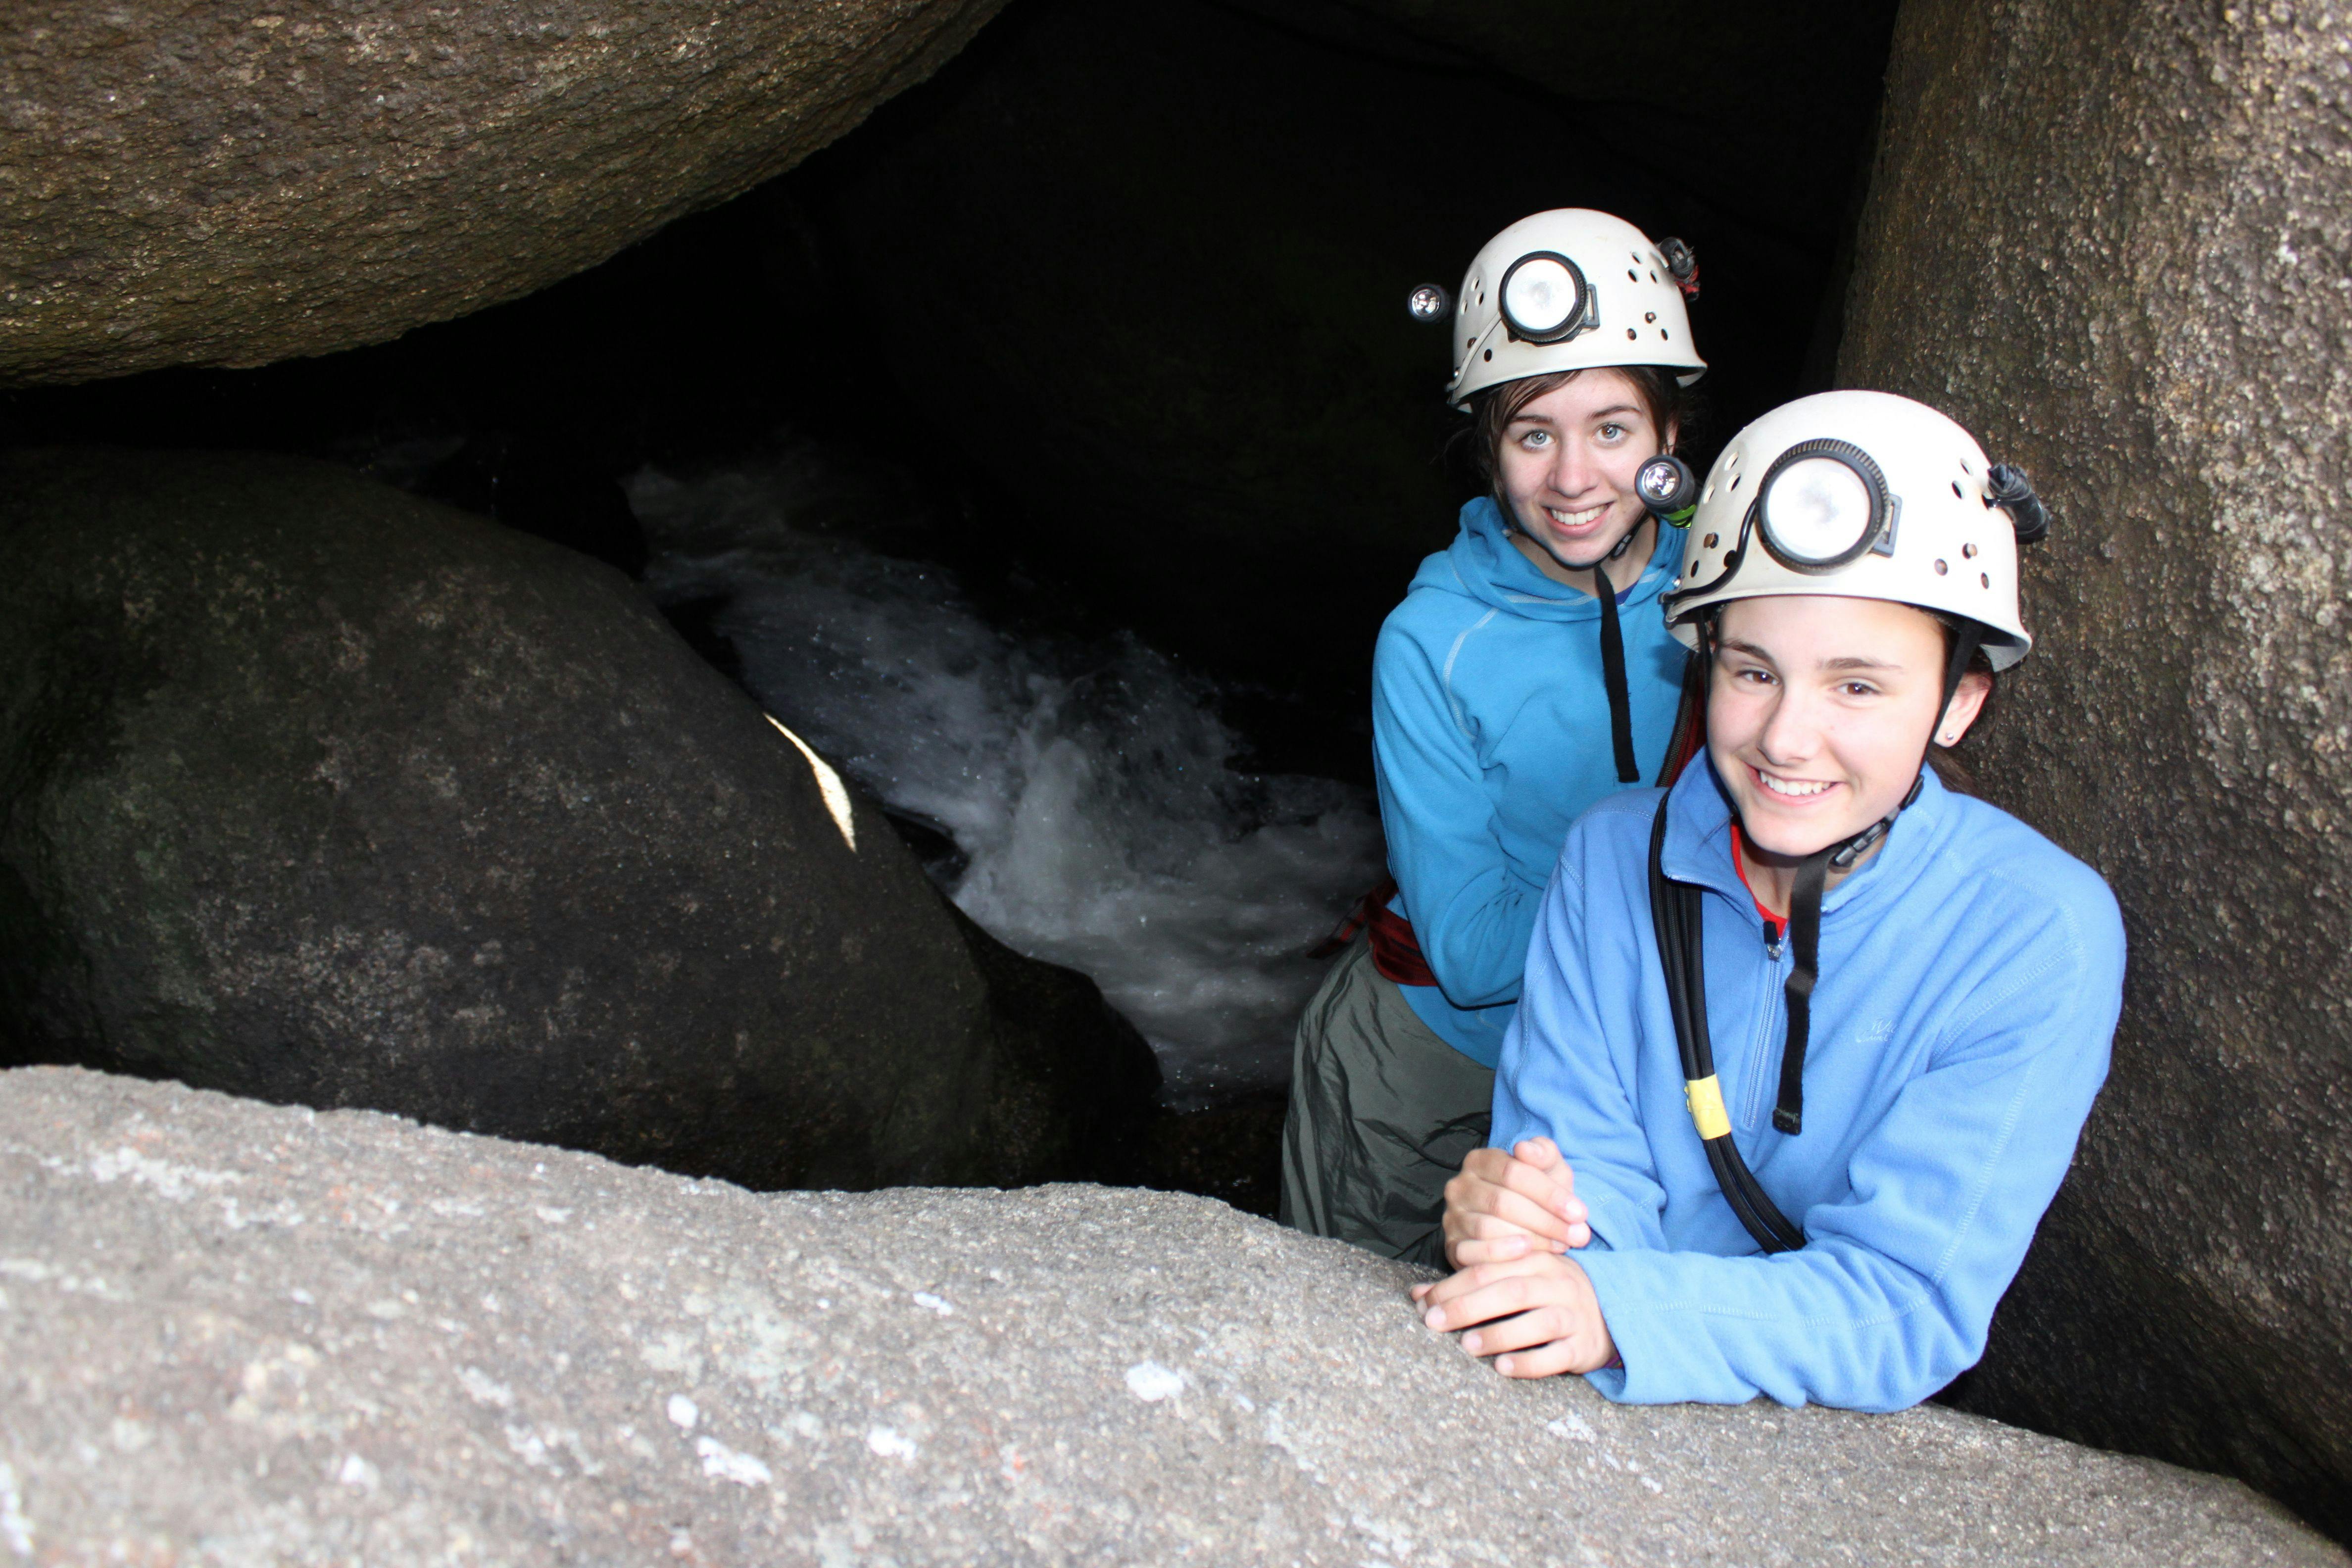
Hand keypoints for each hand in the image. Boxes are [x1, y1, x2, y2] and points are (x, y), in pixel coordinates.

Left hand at [1414, 1251, 1616, 1378]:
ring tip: (1467, 1345)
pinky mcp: (1582, 1347)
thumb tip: (1416, 1295)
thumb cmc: (1546, 1293)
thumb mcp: (1514, 1278)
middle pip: (1509, 1291)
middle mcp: (1556, 1284)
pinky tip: (1503, 1367)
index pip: (1489, 1267)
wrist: (1610, 1311)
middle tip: (1433, 1323)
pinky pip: (1556, 1355)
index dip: (1452, 1285)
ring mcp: (1572, 1315)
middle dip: (1467, 1306)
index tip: (1422, 1303)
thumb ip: (1469, 1283)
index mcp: (1535, 1260)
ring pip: (1537, 1322)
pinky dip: (1528, 1362)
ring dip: (1499, 1333)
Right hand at [1430, 1138, 1590, 1270]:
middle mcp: (1460, 1187)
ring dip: (1531, 1239)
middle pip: (1502, 1202)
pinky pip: (1472, 1252)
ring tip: (1561, 1245)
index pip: (1513, 1173)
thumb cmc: (1538, 1196)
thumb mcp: (1548, 1170)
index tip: (1580, 1212)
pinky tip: (1527, 1253)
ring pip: (1489, 1229)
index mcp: (1480, 1160)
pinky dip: (1501, 1254)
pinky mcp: (1453, 1246)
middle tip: (1578, 1235)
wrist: (1524, 1229)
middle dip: (1546, 1220)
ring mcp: (1453, 1217)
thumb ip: (1543, 1153)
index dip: (1549, 1194)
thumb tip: (1525, 1149)